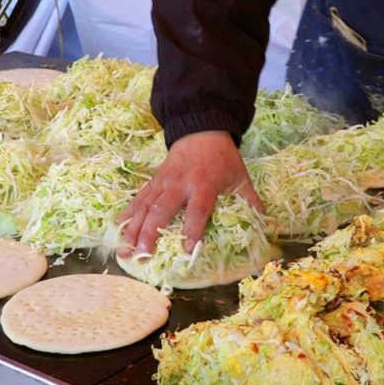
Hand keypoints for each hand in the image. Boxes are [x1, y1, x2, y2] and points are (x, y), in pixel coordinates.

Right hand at [118, 130, 263, 255]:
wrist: (201, 130)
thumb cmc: (223, 159)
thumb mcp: (240, 177)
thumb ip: (251, 201)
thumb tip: (265, 224)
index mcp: (204, 185)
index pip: (197, 211)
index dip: (192, 230)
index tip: (187, 250)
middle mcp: (180, 184)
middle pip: (162, 209)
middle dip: (150, 232)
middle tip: (143, 254)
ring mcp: (163, 182)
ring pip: (145, 206)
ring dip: (133, 228)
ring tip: (124, 249)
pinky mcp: (153, 180)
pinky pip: (138, 198)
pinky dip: (128, 214)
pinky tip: (118, 229)